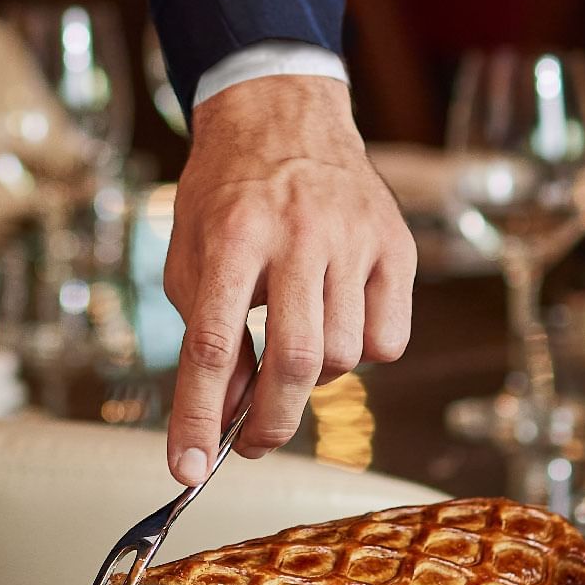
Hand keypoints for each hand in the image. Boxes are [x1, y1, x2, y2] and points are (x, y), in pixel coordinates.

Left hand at [162, 76, 415, 483]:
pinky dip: (362, 354)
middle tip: (250, 444)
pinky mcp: (396, 246)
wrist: (283, 115)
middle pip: (294, 361)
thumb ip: (206, 337)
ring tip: (291, 348)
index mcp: (233, 236)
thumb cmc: (227, 197)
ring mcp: (355, 238)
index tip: (187, 469)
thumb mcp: (192, 260)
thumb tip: (226, 418)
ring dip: (312, 379)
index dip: (198, 417)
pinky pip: (388, 340)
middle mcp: (299, 234)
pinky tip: (335, 324)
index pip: (212, 346)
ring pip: (344, 357)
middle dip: (269, 423)